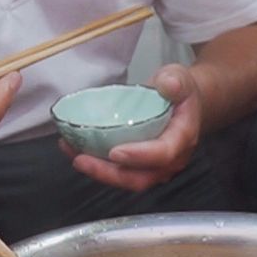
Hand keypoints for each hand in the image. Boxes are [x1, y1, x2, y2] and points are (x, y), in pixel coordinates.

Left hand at [65, 65, 202, 192]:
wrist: (184, 104)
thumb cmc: (180, 92)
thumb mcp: (180, 78)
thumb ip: (175, 81)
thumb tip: (169, 84)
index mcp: (182, 138)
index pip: (163, 154)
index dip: (139, 156)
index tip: (115, 152)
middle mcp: (170, 160)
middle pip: (140, 178)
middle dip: (109, 173)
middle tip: (81, 160)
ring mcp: (154, 166)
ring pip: (126, 178)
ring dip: (98, 171)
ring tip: (72, 153)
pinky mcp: (139, 165)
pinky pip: (118, 171)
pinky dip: (96, 164)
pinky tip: (74, 150)